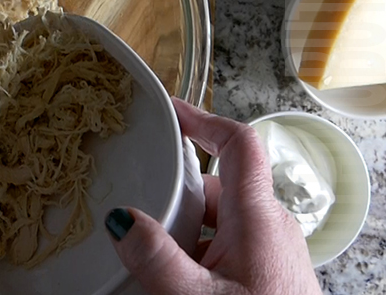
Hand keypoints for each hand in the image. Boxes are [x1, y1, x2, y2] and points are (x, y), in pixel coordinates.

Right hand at [105, 99, 321, 294]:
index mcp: (257, 218)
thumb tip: (121, 220)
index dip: (202, 119)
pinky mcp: (261, 275)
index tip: (167, 109)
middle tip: (133, 205)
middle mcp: (266, 227)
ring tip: (145, 254)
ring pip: (213, 221)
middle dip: (171, 193)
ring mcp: (265, 253)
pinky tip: (169, 279)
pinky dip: (191, 252)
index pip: (236, 145)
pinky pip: (220, 248)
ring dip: (179, 229)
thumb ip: (156, 260)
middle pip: (212, 186)